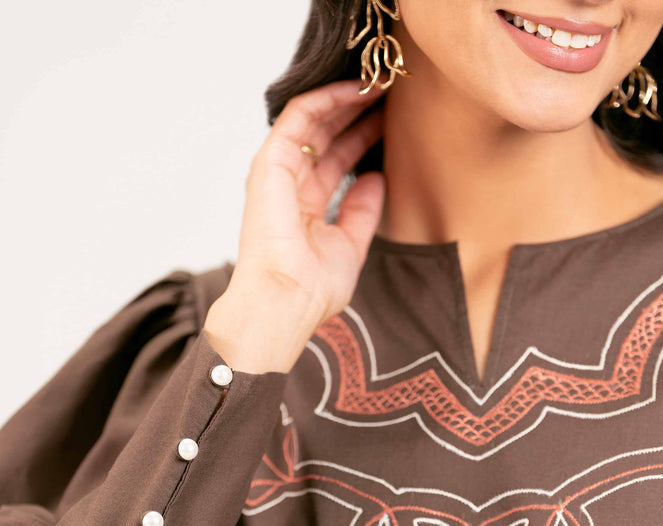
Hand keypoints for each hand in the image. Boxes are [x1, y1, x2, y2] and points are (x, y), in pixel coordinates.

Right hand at [205, 77, 386, 373]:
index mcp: (304, 209)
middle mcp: (289, 187)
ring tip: (379, 84)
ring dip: (345, 99)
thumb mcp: (350, 247)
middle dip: (356, 113)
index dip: (362, 139)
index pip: (335, 162)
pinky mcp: (271, 162)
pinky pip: (299, 117)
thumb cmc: (312, 290)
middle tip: (390, 94)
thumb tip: (376, 178)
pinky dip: (327, 99)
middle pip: (325, 137)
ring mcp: (278, 173)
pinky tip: (356, 90)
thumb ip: (362, 212)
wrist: (286, 303)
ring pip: (313, 120)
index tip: (391, 122)